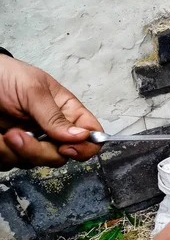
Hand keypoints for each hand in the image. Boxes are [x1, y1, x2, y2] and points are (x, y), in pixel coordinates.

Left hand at [0, 55, 102, 169]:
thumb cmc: (5, 75)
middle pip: (63, 155)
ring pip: (37, 162)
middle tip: (18, 135)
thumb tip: (81, 136)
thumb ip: (55, 116)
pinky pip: (13, 163)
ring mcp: (33, 140)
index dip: (86, 146)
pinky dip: (3, 153)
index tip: (66, 147)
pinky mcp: (12, 149)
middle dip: (41, 151)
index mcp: (67, 110)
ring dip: (17, 152)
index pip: (91, 134)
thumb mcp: (33, 90)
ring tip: (5, 133)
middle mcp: (53, 129)